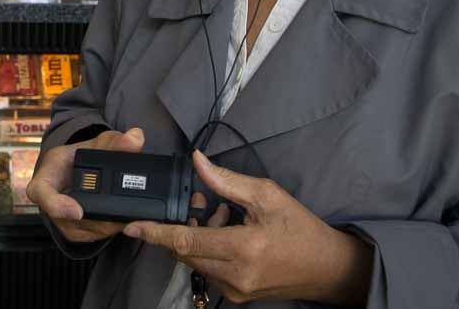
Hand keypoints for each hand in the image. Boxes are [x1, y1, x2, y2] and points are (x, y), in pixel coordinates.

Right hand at [27, 127, 144, 242]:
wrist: (82, 168)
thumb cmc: (84, 154)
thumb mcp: (101, 143)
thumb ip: (117, 141)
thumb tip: (135, 138)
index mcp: (48, 174)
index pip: (40, 192)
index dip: (56, 205)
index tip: (77, 211)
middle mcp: (49, 200)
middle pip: (65, 219)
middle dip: (94, 220)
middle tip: (119, 218)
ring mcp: (60, 218)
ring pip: (79, 231)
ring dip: (103, 227)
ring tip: (126, 218)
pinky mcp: (73, 230)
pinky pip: (88, 236)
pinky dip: (105, 231)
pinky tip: (121, 223)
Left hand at [123, 150, 373, 305]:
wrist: (327, 268)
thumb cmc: (301, 229)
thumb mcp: (267, 195)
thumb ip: (226, 181)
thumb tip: (197, 162)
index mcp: (242, 249)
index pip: (185, 240)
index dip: (155, 232)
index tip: (132, 226)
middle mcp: (234, 275)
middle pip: (185, 251)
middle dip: (181, 224)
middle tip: (199, 203)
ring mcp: (234, 290)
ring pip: (195, 261)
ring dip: (196, 237)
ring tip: (222, 215)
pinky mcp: (236, 296)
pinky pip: (208, 270)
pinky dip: (208, 250)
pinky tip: (227, 233)